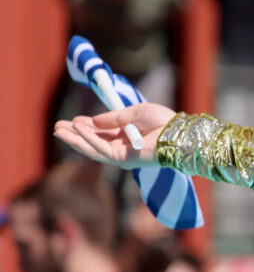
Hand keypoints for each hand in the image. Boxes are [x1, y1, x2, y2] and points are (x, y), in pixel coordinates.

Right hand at [53, 102, 177, 168]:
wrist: (177, 131)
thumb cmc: (163, 121)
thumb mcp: (135, 113)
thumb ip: (114, 117)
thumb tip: (93, 121)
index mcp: (127, 136)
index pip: (101, 134)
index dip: (86, 127)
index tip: (72, 120)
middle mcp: (122, 147)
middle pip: (93, 142)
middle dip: (74, 135)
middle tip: (57, 126)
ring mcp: (122, 155)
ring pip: (92, 148)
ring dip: (75, 138)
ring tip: (59, 129)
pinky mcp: (123, 159)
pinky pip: (101, 149)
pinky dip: (88, 139)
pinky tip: (77, 129)